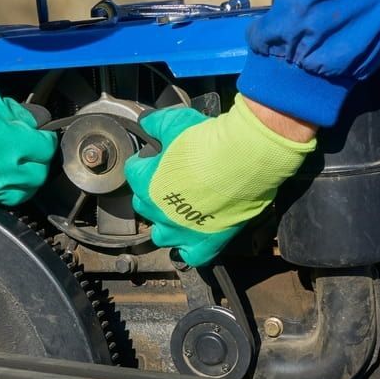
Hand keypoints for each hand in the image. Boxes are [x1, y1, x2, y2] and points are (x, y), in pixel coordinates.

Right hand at [0, 69, 55, 205]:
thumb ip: (13, 112)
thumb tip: (28, 122)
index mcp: (9, 143)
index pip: (45, 149)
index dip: (46, 140)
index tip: (42, 135)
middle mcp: (2, 170)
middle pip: (39, 176)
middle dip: (40, 162)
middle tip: (34, 151)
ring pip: (22, 193)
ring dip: (27, 180)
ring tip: (21, 166)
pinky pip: (0, 199)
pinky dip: (7, 190)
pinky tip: (2, 177)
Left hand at [125, 94, 316, 266]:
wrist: (245, 160)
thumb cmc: (209, 141)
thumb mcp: (176, 122)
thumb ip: (156, 124)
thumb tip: (146, 123)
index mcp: (147, 182)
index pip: (134, 172)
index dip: (148, 163)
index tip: (160, 157)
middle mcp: (158, 211)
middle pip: (144, 205)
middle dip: (154, 194)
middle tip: (174, 182)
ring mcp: (180, 231)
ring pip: (161, 235)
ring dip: (168, 224)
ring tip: (182, 212)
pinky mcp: (205, 243)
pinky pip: (191, 256)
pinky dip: (192, 249)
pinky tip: (197, 236)